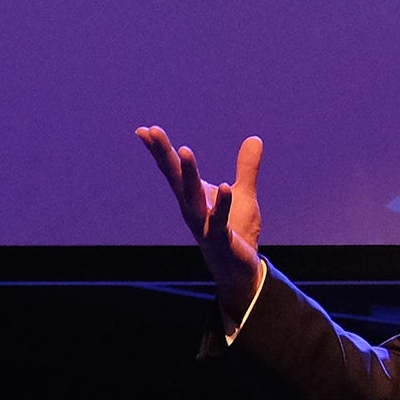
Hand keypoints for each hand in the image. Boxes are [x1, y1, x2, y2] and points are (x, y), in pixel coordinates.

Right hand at [137, 126, 263, 315]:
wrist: (238, 270)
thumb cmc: (235, 231)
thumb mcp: (242, 193)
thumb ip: (246, 167)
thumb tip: (254, 138)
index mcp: (194, 197)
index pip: (174, 170)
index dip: (160, 150)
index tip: (145, 129)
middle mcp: (193, 209)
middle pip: (176, 177)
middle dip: (165, 154)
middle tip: (152, 131)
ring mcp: (204, 225)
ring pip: (192, 197)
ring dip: (189, 174)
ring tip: (184, 149)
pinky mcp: (221, 238)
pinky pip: (219, 220)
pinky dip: (221, 204)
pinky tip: (223, 186)